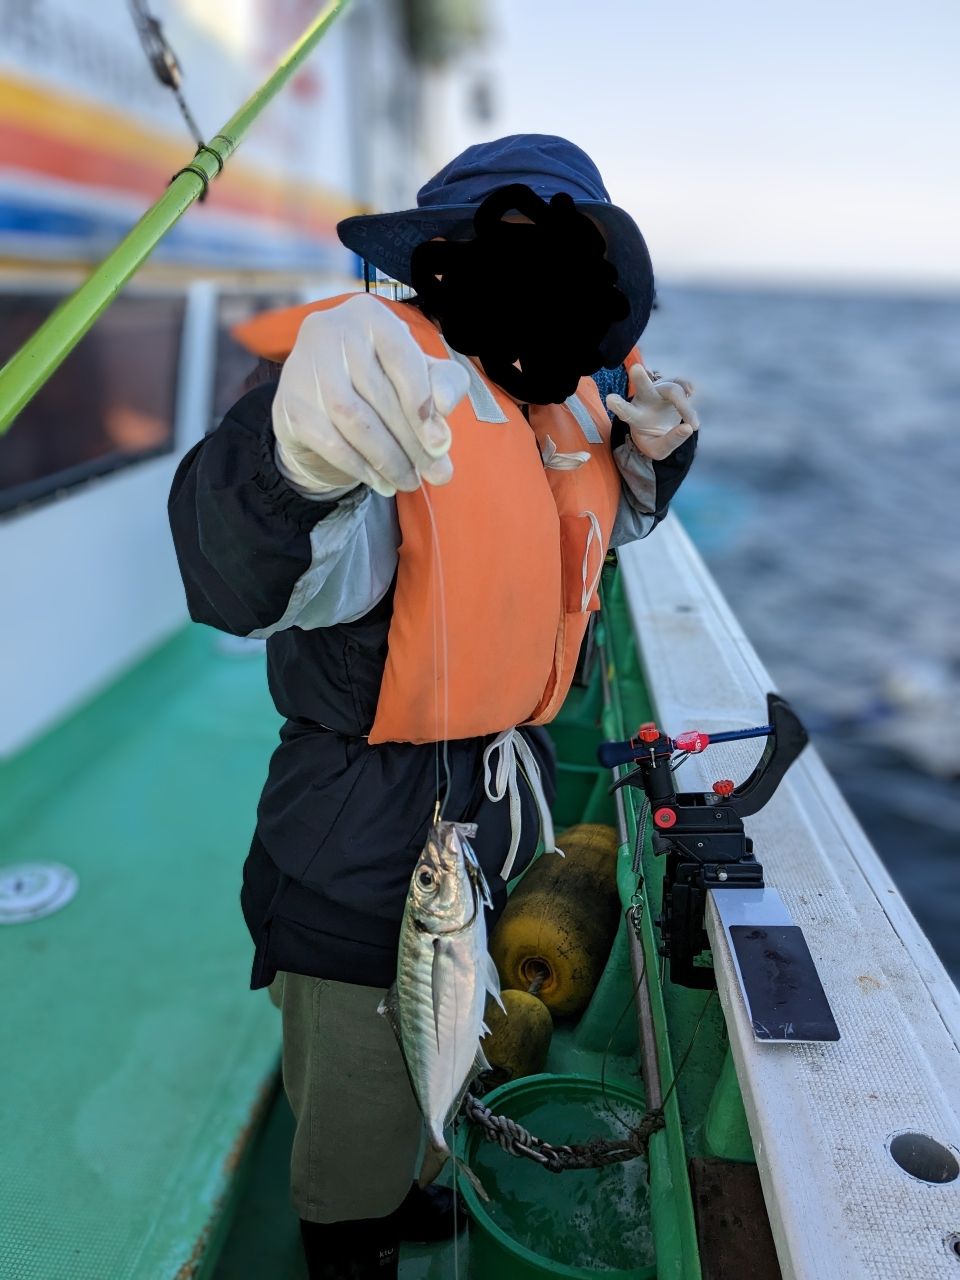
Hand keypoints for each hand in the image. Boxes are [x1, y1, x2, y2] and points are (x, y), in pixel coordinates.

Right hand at [272, 293, 470, 496]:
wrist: (320, 398)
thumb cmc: (381, 379)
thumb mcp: (420, 374)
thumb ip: (444, 382)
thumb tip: (442, 407)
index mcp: (369, 315)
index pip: (402, 359)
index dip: (424, 404)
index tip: (442, 443)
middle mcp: (330, 331)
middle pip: (379, 396)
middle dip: (412, 443)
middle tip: (436, 474)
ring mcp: (304, 366)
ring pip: (354, 421)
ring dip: (388, 459)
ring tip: (410, 481)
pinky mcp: (288, 403)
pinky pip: (330, 442)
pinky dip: (360, 467)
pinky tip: (381, 481)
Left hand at [606, 364, 698, 460]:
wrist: (663, 431)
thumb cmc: (655, 440)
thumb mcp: (658, 450)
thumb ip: (670, 442)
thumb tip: (688, 428)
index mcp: (635, 417)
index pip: (626, 412)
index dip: (619, 405)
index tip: (610, 399)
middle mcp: (645, 400)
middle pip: (643, 388)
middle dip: (640, 378)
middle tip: (635, 368)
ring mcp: (660, 391)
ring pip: (671, 389)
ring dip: (684, 406)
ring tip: (694, 425)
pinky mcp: (674, 387)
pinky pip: (681, 384)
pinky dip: (687, 387)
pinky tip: (690, 392)